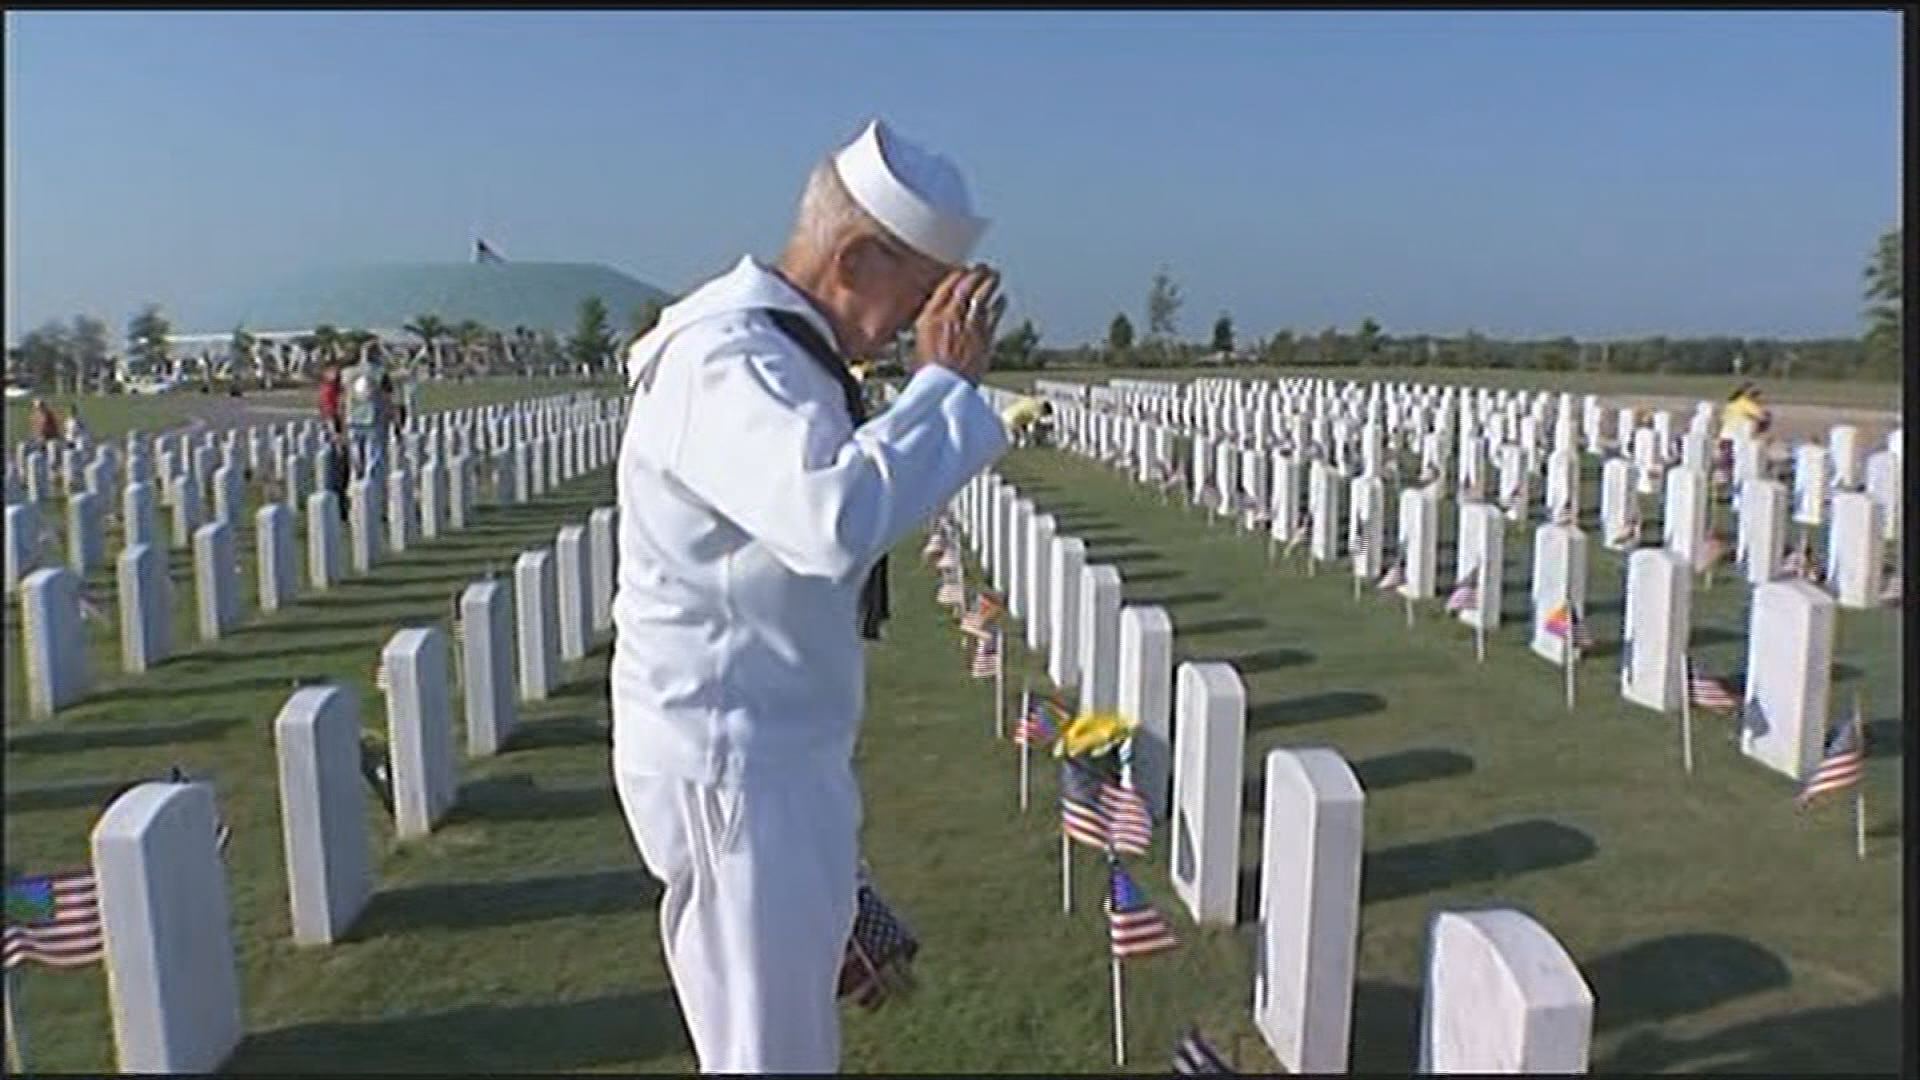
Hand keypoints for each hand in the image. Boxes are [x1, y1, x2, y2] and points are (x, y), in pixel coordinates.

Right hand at [915, 264, 1004, 384]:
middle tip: (983, 268)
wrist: (945, 390)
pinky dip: (999, 303)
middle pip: (967, 284)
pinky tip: (1002, 299)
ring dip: (991, 282)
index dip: (958, 274)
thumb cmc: (931, 373)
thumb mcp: (921, 342)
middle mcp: (951, 315)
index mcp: (931, 316)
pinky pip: (995, 312)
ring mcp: (970, 324)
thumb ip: (933, 325)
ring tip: (995, 276)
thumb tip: (940, 317)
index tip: (963, 270)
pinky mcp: (986, 335)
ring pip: (984, 293)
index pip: (947, 284)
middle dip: (977, 273)